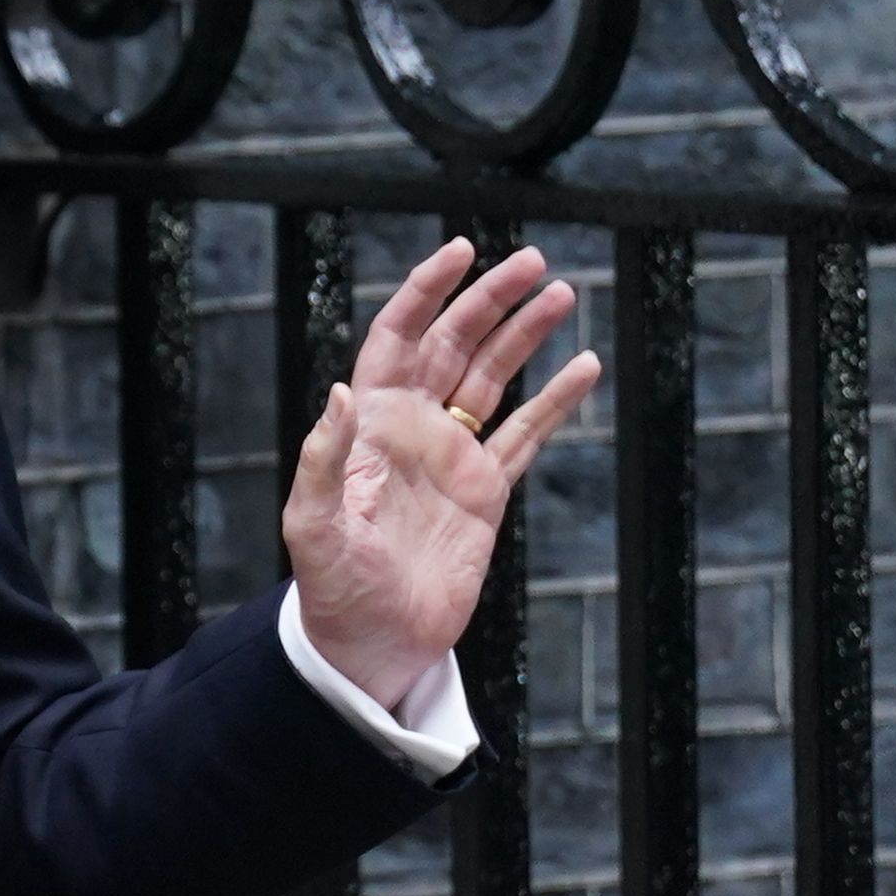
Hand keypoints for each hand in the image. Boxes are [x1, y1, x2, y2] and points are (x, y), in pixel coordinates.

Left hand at [283, 236, 600, 712]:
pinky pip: (527, 435)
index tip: (462, 251)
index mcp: (369, 423)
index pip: (397, 336)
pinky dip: (555, 401)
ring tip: (563, 294)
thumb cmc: (330, 587)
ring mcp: (452, 456)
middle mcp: (412, 427)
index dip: (427, 291)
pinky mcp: (486, 493)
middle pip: (455, 344)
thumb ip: (324, 458)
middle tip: (535, 261)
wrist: (372, 644)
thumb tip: (341, 390)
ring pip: (494, 378)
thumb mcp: (312, 524)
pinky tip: (583, 367)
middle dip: (491, 301)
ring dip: (525, 336)